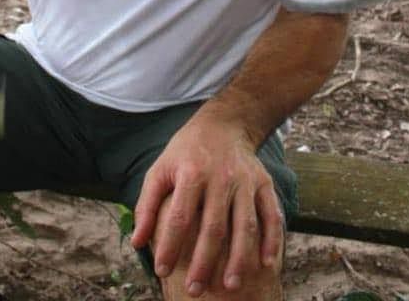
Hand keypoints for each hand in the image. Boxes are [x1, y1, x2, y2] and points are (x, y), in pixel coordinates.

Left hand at [131, 106, 283, 295]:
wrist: (223, 124)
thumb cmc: (186, 152)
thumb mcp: (160, 169)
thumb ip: (147, 205)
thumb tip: (136, 242)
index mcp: (192, 173)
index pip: (180, 217)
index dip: (169, 246)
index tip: (161, 271)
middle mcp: (220, 177)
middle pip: (214, 227)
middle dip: (203, 262)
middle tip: (195, 290)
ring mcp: (245, 181)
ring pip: (245, 225)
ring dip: (239, 258)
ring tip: (230, 285)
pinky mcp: (264, 183)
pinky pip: (271, 214)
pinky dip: (271, 239)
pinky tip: (265, 263)